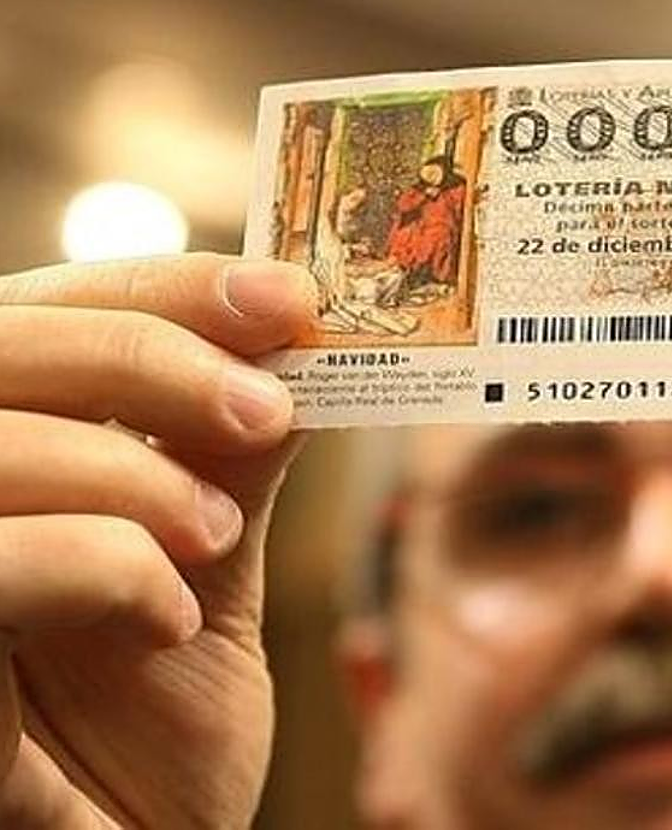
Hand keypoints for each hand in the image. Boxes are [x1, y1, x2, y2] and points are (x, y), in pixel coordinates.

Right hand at [0, 254, 314, 827]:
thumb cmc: (152, 731)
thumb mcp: (207, 570)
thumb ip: (229, 460)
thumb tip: (297, 345)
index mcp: (1, 448)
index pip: (43, 310)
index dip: (161, 286)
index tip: (290, 298)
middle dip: (146, 353)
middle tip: (269, 405)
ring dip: (131, 475)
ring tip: (215, 538)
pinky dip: (98, 566)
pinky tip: (169, 621)